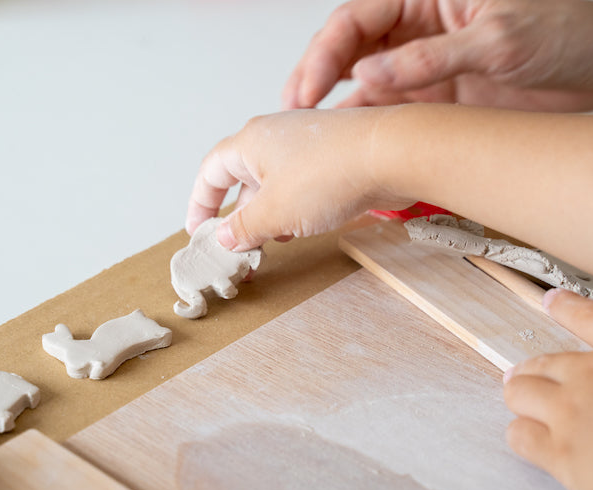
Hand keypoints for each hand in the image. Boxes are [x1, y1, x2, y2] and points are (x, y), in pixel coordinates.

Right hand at [185, 107, 412, 250]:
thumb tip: (224, 238)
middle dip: (240, 218)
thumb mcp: (274, 212)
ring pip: (274, 185)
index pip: (210, 172)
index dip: (200, 204)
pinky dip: (295, 208)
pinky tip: (304, 228)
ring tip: (273, 243)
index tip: (199, 231)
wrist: (393, 154)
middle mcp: (275, 137)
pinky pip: (301, 184)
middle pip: (243, 179)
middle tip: (239, 250)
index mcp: (250, 142)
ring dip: (269, 216)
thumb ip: (243, 229)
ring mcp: (306, 145)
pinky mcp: (333, 156)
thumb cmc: (330, 173)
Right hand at [283, 0, 592, 111]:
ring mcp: (423, 67)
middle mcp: (416, 31)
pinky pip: (391, 113)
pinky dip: (370, 130)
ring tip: (314, 138)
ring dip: (338, 110)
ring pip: (363, 86)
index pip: (355, 21)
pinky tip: (352, 146)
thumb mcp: (498, 38)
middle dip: (315, 82)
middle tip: (293, 116)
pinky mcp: (436, 99)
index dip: (323, 55)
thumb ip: (430, 57)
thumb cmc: (568, 29)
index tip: (306, 91)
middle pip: (347, 52)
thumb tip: (368, 73)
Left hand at [504, 289, 592, 489]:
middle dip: (534, 368)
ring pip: (520, 392)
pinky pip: (520, 435)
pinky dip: (521, 435)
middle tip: (526, 373)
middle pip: (545, 362)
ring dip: (520, 396)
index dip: (570, 309)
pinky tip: (526, 438)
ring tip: (521, 400)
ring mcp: (571, 413)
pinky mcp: (559, 452)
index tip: (553, 300)